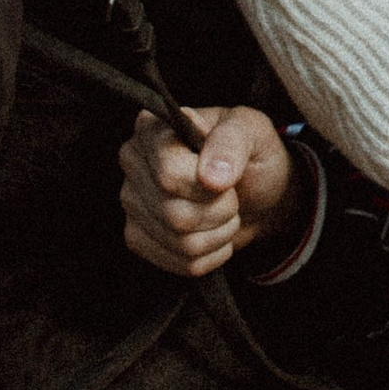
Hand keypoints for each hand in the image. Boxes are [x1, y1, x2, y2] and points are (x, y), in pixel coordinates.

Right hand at [119, 105, 295, 278]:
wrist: (256, 190)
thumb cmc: (249, 153)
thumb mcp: (252, 131)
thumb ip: (232, 142)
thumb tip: (211, 177)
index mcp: (153, 127)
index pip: (169, 172)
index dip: (206, 186)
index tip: (227, 177)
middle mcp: (133, 161)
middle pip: (174, 212)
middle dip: (219, 210)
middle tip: (231, 195)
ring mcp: (131, 201)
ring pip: (179, 241)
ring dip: (218, 233)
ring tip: (225, 212)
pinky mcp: (138, 236)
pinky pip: (180, 262)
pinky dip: (211, 253)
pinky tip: (214, 231)